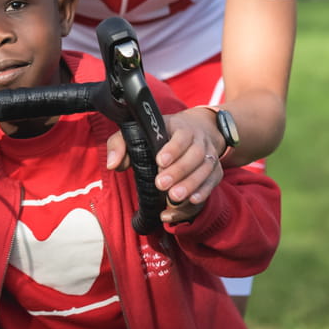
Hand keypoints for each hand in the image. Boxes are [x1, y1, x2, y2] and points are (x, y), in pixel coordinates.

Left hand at [106, 107, 223, 207]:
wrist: (197, 128)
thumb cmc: (159, 134)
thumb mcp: (139, 131)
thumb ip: (121, 144)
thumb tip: (112, 164)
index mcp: (180, 127)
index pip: (180, 136)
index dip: (172, 148)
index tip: (159, 161)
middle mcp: (198, 140)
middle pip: (195, 155)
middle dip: (179, 171)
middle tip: (162, 185)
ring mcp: (209, 155)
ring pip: (206, 169)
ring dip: (191, 184)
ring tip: (174, 198)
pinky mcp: (215, 170)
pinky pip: (213, 181)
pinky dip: (203, 192)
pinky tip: (191, 201)